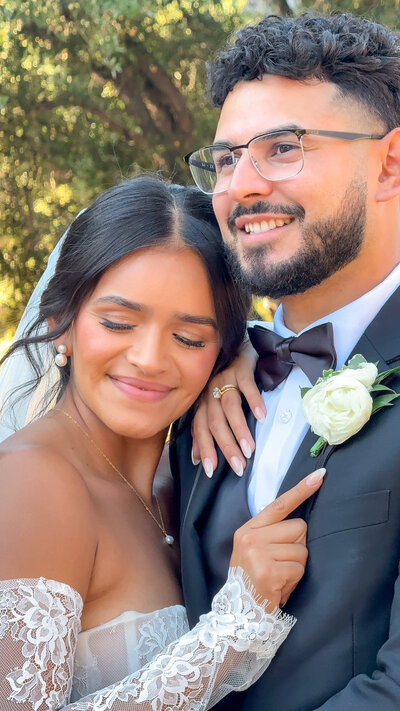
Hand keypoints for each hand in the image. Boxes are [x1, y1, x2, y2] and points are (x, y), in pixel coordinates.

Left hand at [192, 340, 263, 477]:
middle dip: (226, 447)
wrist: (239, 345)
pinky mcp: (241, 367)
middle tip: (239, 467)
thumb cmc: (226, 381)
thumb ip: (206, 429)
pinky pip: (246, 385)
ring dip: (239, 430)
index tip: (212, 471)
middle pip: (214, 422)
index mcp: (202, 402)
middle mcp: (209, 391)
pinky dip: (254, 402)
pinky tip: (262, 417)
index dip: (205, 449)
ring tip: (250, 449)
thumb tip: (197, 458)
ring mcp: (225, 378)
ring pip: (229, 407)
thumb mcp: (213, 403)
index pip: (200, 429)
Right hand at [229, 469, 324, 608]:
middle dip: (297, 546)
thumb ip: (272, 533)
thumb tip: (301, 524)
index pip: (279, 504)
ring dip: (296, 566)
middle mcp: (250, 537)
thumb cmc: (253, 581)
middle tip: (280, 565)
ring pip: (302, 549)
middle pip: (299, 527)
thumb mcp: (255, 551)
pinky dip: (294, 580)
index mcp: (248, 529)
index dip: (301, 489)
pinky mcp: (268, 571)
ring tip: (279, 577)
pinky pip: (298, 567)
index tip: (320, 475)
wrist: (238, 614)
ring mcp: (257, 553)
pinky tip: (279, 587)